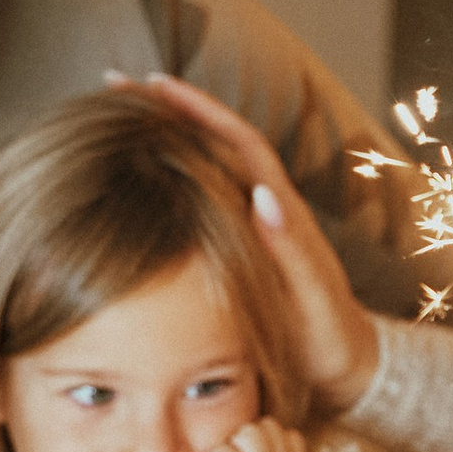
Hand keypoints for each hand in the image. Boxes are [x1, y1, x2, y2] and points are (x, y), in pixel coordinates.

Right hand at [122, 77, 377, 408]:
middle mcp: (263, 207)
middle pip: (210, 141)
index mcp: (281, 209)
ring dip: (161, 140)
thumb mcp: (312, 297)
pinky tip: (129, 186)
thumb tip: (263, 195)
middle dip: (166, 110)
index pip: (235, 140)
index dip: (197, 109)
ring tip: (109, 122)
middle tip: (112, 87)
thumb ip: (290, 250)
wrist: (343, 369)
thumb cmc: (326, 338)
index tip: (152, 83)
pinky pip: (193, 201)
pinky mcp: (235, 248)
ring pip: (199, 167)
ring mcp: (248, 226)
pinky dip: (162, 182)